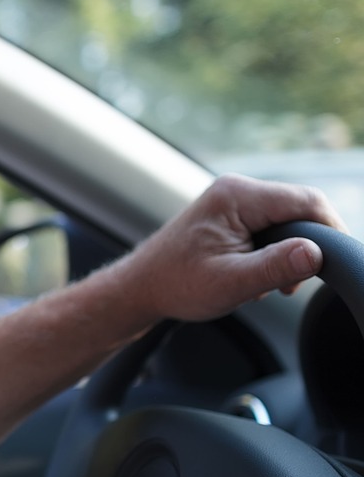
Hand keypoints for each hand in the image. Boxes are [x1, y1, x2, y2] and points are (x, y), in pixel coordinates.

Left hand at [119, 174, 345, 322]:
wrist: (142, 287)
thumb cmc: (177, 284)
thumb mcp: (231, 283)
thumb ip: (275, 267)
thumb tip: (316, 253)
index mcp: (236, 196)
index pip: (307, 202)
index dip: (331, 231)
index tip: (335, 264)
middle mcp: (237, 189)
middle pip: (301, 209)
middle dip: (307, 246)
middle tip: (291, 284)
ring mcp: (234, 201)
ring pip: (289, 220)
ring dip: (289, 253)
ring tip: (267, 285)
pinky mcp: (234, 215)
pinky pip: (273, 227)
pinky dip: (274, 252)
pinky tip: (257, 276)